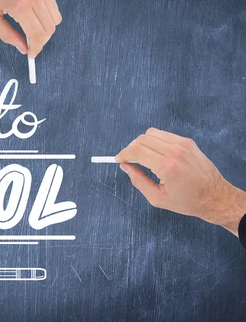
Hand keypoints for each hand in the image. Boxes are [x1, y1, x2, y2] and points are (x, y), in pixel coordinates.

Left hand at [0, 0, 61, 58]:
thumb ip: (7, 35)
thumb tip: (22, 47)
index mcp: (20, 5)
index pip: (38, 34)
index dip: (36, 48)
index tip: (31, 54)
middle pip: (50, 27)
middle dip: (41, 41)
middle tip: (30, 45)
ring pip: (55, 17)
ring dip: (45, 29)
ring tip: (31, 32)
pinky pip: (53, 5)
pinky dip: (46, 16)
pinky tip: (33, 18)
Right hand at [116, 128, 245, 235]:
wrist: (216, 197)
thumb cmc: (187, 201)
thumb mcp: (158, 198)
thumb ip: (138, 180)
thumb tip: (125, 167)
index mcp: (166, 166)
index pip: (136, 150)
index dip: (123, 154)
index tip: (119, 159)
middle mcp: (175, 151)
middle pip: (142, 139)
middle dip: (131, 148)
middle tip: (130, 160)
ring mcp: (183, 144)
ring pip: (152, 133)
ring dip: (142, 143)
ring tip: (143, 157)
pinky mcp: (188, 142)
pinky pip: (164, 135)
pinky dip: (155, 141)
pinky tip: (157, 154)